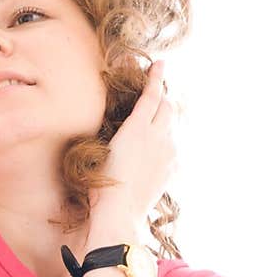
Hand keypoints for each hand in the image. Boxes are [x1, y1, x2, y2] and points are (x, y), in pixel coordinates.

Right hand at [91, 59, 180, 219]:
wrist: (120, 212)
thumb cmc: (102, 182)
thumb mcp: (103, 149)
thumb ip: (121, 130)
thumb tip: (129, 123)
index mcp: (138, 127)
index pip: (153, 94)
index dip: (156, 77)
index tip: (160, 63)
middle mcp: (159, 136)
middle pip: (168, 106)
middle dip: (163, 98)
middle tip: (155, 95)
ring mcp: (169, 152)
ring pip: (172, 127)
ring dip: (163, 123)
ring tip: (150, 129)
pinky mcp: (173, 167)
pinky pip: (172, 147)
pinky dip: (164, 143)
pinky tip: (151, 154)